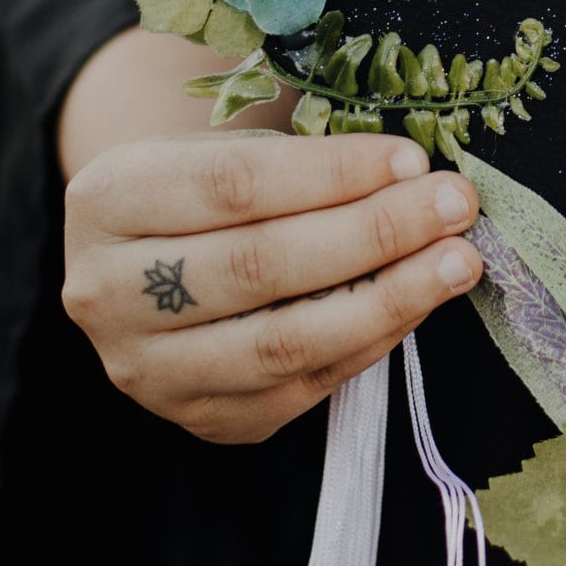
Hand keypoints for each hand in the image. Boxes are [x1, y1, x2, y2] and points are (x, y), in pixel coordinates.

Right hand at [63, 129, 482, 443]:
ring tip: (457, 262)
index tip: (411, 158)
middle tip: (454, 205)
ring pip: (284, 342)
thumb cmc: (199, 190)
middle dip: (375, 232)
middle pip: (260, 265)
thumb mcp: (219, 148)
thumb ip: (300, 162)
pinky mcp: (201, 417)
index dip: (331, 173)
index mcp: (108, 200)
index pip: (233, 185)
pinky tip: (418, 303)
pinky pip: (302, 387)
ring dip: (389, 299)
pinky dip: (371, 342)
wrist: (144, 264)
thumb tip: (412, 175)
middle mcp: (109, 293)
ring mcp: (149, 369)